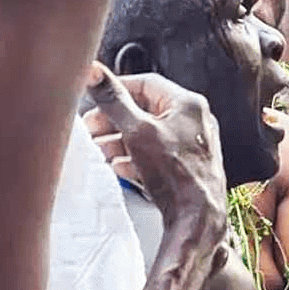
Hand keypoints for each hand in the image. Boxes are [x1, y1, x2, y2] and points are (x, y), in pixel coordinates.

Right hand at [81, 63, 226, 227]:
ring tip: (99, 148)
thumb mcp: (136, 131)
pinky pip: (157, 153)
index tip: (96, 96)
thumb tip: (94, 73)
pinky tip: (119, 165)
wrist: (196, 217)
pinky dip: (135, 156)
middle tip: (92, 127)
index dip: (117, 89)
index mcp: (188, 104)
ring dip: (121, 139)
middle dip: (114, 118)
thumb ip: (114, 101)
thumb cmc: (176, 173)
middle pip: (146, 109)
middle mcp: (195, 121)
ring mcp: (193, 144)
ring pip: (149, 133)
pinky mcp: (188, 166)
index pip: (146, 83)